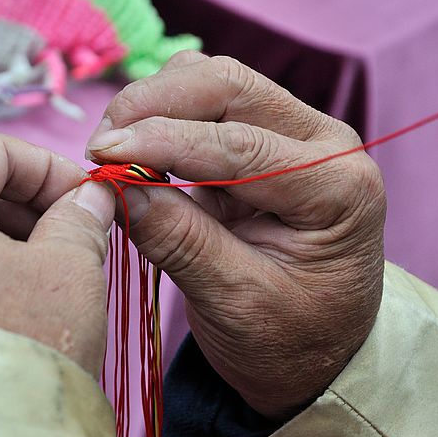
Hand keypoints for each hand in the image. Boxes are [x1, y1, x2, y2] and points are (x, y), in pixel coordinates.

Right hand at [86, 53, 385, 419]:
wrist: (317, 354)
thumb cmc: (290, 340)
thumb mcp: (235, 302)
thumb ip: (178, 240)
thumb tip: (115, 185)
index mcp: (337, 186)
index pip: (240, 143)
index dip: (162, 141)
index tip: (102, 154)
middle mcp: (326, 143)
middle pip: (228, 86)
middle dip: (154, 105)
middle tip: (100, 147)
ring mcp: (296, 134)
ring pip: (214, 82)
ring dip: (155, 105)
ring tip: (116, 152)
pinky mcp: (264, 139)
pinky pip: (207, 105)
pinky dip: (163, 118)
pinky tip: (138, 154)